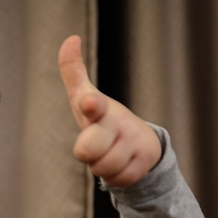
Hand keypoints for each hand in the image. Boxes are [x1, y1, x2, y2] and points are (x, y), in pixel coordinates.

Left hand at [58, 35, 161, 186]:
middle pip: (89, 148)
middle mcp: (117, 122)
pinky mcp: (145, 160)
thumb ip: (73, 71)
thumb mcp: (85, 97)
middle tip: (94, 146)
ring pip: (102, 168)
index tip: (88, 102)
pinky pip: (119, 179)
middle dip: (88, 151)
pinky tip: (122, 163)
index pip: (92, 104)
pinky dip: (117, 176)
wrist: (139, 143)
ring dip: (101, 165)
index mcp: (99, 108)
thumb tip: (71, 38)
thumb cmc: (102, 119)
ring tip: (109, 153)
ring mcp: (133, 140)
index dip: (89, 104)